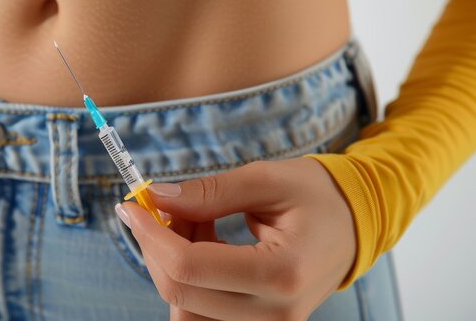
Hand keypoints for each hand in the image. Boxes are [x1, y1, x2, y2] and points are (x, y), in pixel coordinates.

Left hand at [116, 157, 356, 320]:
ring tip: (193, 221)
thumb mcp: (265, 180)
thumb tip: (156, 199)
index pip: (191, 267)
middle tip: (158, 207)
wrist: (354, 225)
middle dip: (156, 247)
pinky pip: (203, 311)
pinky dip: (190, 276)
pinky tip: (203, 240)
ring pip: (186, 308)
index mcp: (282, 274)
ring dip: (173, 263)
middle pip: (181, 293)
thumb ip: (208, 192)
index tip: (132, 206)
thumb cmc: (317, 196)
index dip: (151, 235)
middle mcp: (275, 314)